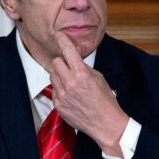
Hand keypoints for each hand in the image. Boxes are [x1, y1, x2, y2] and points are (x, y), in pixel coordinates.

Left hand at [50, 32, 128, 156]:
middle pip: (56, 62)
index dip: (62, 40)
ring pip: (52, 75)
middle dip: (62, 62)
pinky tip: (71, 95)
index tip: (59, 35)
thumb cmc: (105, 100)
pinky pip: (54, 90)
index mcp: (81, 74)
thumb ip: (83, 67)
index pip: (68, 51)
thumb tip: (74, 57)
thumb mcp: (98, 78)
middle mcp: (69, 83)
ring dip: (60, 75)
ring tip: (71, 82)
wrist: (105, 123)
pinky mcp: (58, 104)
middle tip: (70, 67)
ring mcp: (62, 94)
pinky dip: (60, 89)